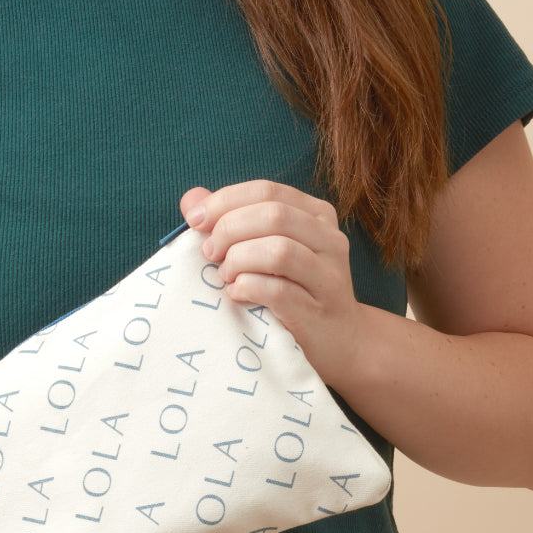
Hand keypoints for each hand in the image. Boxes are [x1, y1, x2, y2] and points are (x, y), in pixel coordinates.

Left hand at [181, 181, 364, 389]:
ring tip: (225, 275)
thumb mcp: (267, 248)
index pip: (266, 190)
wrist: (340, 341)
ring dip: (239, 260)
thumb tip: (192, 199)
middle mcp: (329, 239)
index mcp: (315, 214)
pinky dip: (247, 288)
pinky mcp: (317, 311)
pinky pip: (277, 291)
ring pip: (279, 250)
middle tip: (209, 253)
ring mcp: (327, 276)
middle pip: (273, 215)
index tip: (194, 221)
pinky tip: (236, 294)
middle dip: (229, 229)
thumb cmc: (295, 290)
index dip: (224, 201)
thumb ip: (231, 220)